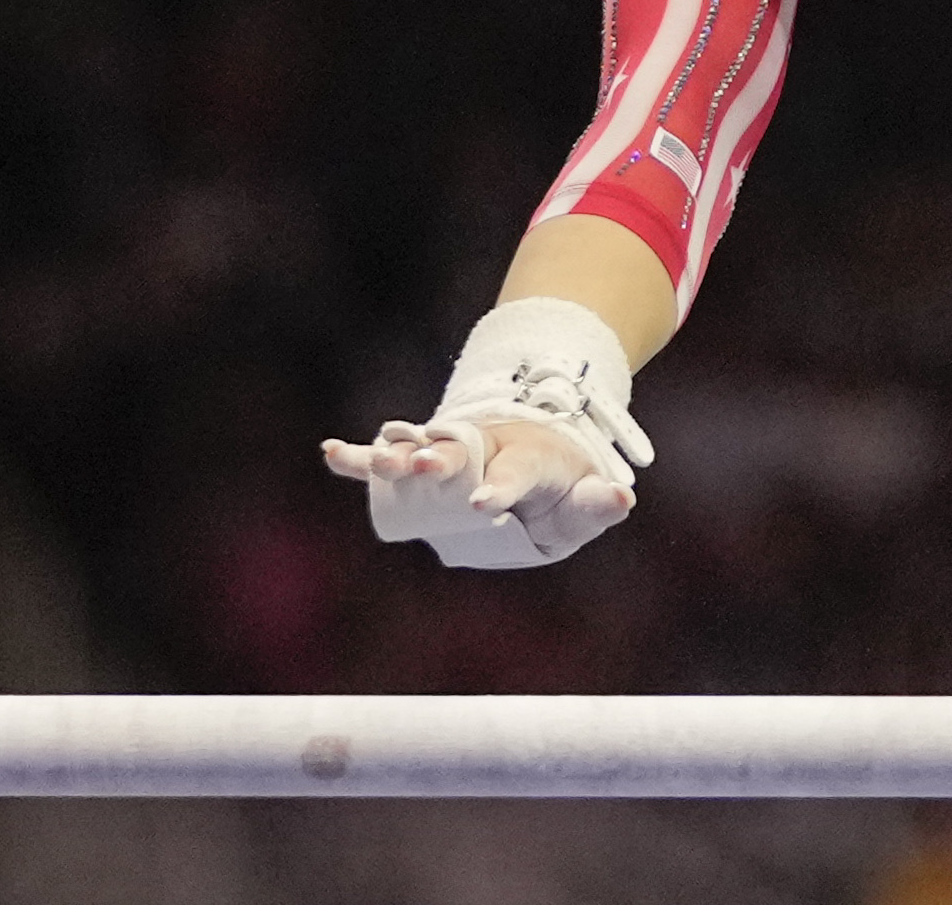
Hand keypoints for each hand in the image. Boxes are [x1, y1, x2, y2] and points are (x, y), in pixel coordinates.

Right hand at [324, 407, 635, 568]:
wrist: (530, 447)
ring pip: (420, 448)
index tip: (484, 504)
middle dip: (441, 459)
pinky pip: (388, 457)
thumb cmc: (558, 485)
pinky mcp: (423, 461)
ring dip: (399, 454)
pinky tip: (331, 453)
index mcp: (527, 457)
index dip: (502, 487)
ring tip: (377, 460)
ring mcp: (451, 451)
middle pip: (460, 453)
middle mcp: (484, 448)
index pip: (516, 472)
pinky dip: (360, 457)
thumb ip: (595, 504)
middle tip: (424, 465)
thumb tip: (620, 500)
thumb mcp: (582, 501)